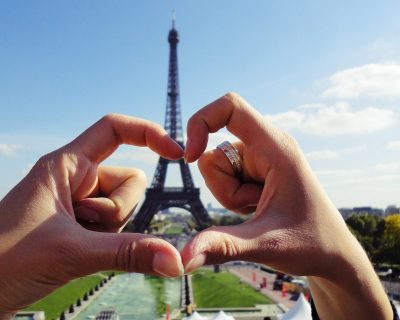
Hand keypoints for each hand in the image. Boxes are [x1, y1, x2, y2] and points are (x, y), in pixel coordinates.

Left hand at [0, 114, 183, 317]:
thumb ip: (128, 253)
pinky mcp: (81, 225)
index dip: (148, 133)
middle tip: (81, 225)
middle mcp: (76, 179)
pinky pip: (114, 228)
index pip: (114, 129)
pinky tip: (75, 253)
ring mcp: (79, 204)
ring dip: (109, 230)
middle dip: (117, 210)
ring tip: (73, 241)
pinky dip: (105, 243)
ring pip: (124, 208)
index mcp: (67, 165)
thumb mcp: (72, 252)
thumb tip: (176, 261)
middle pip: (129, 181)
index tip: (176, 154)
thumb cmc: (3, 261)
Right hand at [181, 93, 391, 318]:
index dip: (201, 121)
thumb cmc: (310, 243)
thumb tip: (181, 259)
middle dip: (223, 187)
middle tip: (255, 206)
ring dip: (229, 194)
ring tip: (259, 208)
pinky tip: (257, 208)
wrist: (331, 253)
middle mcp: (267, 146)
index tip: (189, 156)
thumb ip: (222, 246)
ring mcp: (259, 158)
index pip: (231, 107)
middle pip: (214, 151)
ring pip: (216, 168)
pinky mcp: (254, 170)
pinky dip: (232, 197)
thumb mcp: (264, 244)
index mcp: (276, 147)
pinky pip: (224, 178)